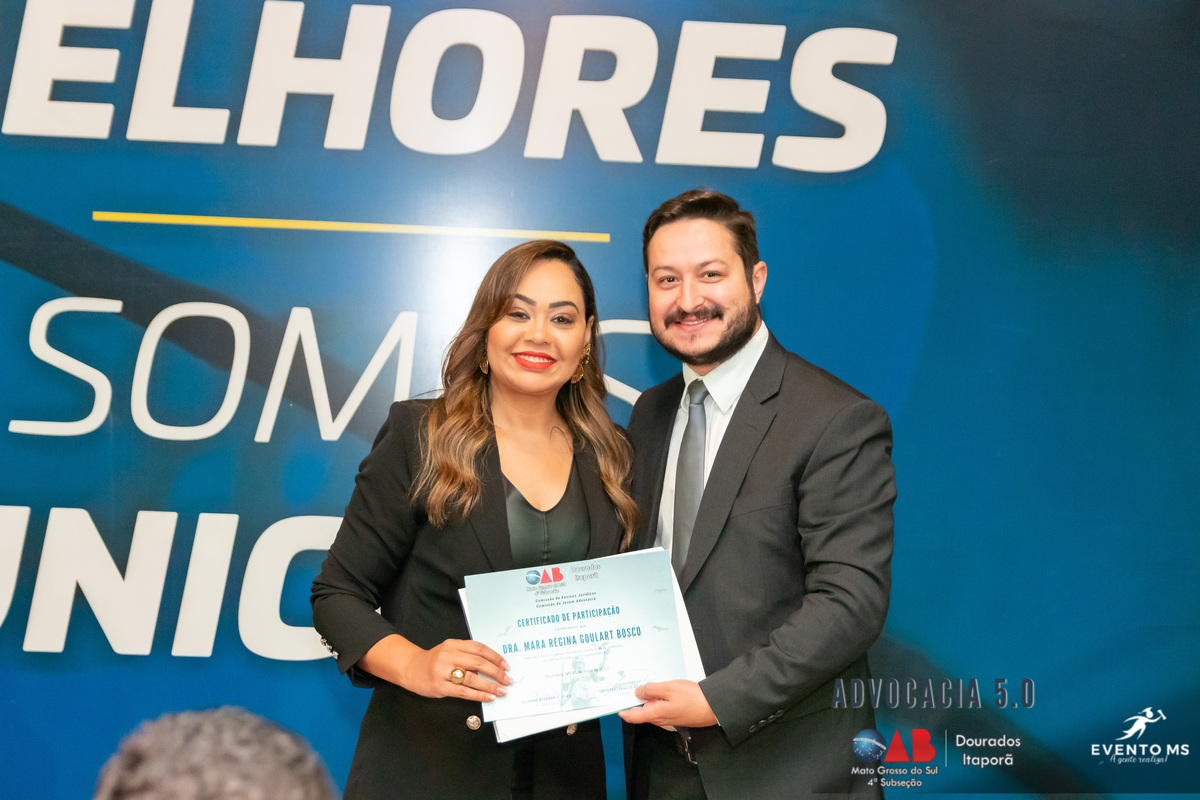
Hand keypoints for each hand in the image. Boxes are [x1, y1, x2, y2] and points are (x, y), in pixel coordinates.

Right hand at [360, 635, 511, 702]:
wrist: (411, 668)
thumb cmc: (435, 660)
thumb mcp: (450, 650)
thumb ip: (467, 655)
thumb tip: (493, 666)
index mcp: (453, 644)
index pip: (479, 648)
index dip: (495, 657)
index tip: (506, 665)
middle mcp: (448, 656)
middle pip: (478, 663)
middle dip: (496, 672)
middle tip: (508, 680)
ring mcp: (443, 672)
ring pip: (472, 678)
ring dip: (490, 686)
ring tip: (502, 690)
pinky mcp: (440, 687)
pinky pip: (464, 692)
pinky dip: (478, 695)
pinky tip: (488, 697)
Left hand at [619, 680, 717, 727]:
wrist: (713, 707)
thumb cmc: (694, 699)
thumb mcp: (669, 688)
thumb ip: (651, 689)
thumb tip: (638, 692)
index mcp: (654, 713)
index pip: (631, 716)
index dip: (620, 708)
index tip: (612, 701)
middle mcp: (658, 719)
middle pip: (640, 710)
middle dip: (634, 698)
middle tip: (628, 683)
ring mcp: (666, 717)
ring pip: (650, 707)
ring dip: (646, 696)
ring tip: (645, 682)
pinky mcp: (673, 713)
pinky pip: (660, 706)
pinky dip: (656, 697)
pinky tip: (660, 688)